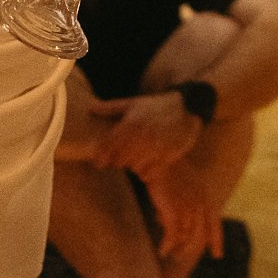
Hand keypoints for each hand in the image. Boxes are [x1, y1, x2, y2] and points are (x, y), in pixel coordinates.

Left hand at [90, 92, 204, 176]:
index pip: (108, 147)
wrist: (187, 108)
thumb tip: (91, 109)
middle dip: (118, 160)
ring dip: (133, 165)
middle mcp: (142, 136)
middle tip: (121, 157)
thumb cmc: (156, 106)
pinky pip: (149, 173)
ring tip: (137, 157)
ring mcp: (156, 147)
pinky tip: (148, 162)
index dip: (100, 157)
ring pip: (134, 168)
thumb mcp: (134, 103)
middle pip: (120, 160)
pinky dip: (146, 171)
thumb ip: (111, 108)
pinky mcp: (168, 157)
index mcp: (131, 123)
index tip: (99, 163)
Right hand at [145, 158, 225, 261]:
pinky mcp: (174, 213)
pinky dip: (167, 245)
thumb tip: (166, 218)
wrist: (160, 157)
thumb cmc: (166, 167)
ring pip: (185, 238)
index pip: (213, 223)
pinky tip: (162, 250)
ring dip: (177, 248)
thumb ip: (180, 199)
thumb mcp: (180, 182)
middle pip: (199, 236)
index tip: (217, 255)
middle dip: (191, 249)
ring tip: (170, 254)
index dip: (216, 240)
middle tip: (180, 257)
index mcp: (204, 196)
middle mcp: (200, 205)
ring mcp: (188, 210)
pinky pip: (172, 236)